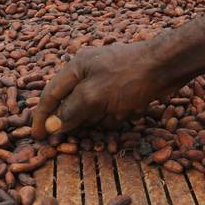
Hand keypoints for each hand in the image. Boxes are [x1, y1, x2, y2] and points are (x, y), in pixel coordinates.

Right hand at [32, 42, 180, 137]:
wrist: (167, 64)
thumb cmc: (128, 76)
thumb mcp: (94, 95)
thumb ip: (71, 110)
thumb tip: (53, 125)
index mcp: (76, 67)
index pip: (51, 94)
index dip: (42, 116)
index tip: (37, 136)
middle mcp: (88, 70)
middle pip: (69, 100)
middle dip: (69, 119)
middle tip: (65, 140)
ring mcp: (106, 78)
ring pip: (90, 105)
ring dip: (92, 118)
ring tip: (97, 127)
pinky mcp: (123, 86)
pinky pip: (109, 105)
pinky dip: (110, 115)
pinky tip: (120, 117)